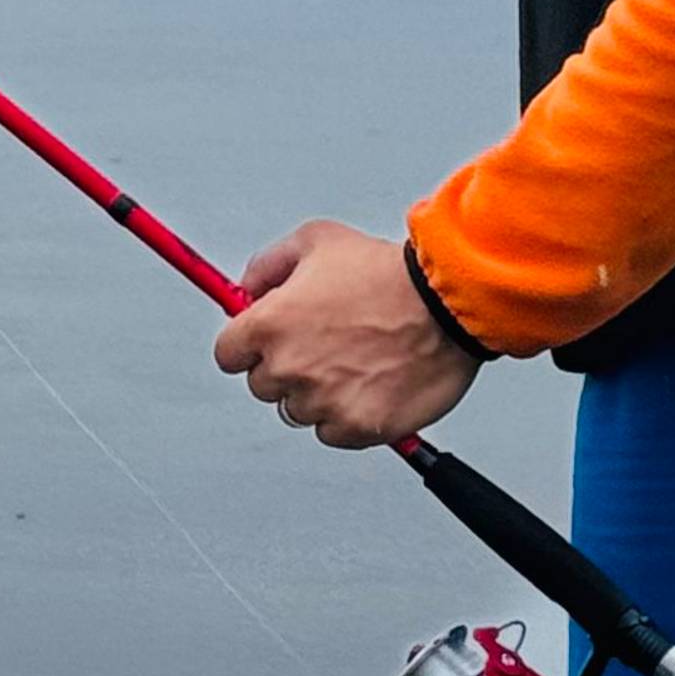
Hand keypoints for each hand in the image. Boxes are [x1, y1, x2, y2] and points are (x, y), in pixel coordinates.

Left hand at [209, 220, 480, 449]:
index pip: (228, 355)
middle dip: (285, 368)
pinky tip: (368, 386)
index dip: (249, 346)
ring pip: (297, 412)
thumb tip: (247, 291)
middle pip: (262, 386)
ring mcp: (323, 401)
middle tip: (322, 347)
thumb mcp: (315, 241)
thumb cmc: (387, 273)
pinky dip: (346, 417)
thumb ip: (268, 265)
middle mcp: (289, 367)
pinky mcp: (357, 427)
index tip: (268, 343)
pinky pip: (332, 434)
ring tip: (352, 363)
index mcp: (269, 325)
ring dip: (316, 394)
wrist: (446, 304)